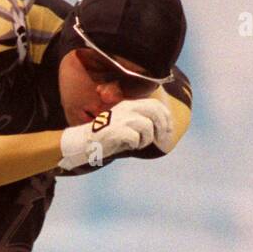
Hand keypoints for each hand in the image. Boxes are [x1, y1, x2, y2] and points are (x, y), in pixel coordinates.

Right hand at [58, 98, 172, 170]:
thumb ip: (140, 121)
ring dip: (147, 139)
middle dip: (163, 127)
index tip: (168, 130)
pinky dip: (136, 145)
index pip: (155, 105)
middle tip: (161, 139)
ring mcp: (121, 119)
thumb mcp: (125, 123)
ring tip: (138, 144)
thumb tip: (163, 128)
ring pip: (147, 126)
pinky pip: (135, 138)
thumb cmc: (107, 136)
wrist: (84, 142)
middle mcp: (126, 108)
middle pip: (155, 112)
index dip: (167, 117)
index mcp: (129, 104)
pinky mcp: (115, 131)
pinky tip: (129, 146)